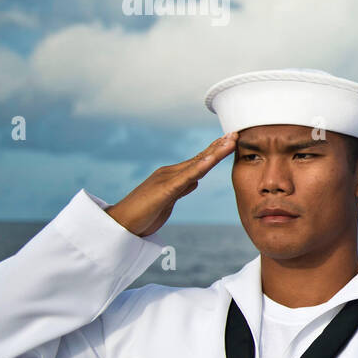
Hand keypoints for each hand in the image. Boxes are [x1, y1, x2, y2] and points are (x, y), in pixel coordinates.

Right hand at [105, 133, 237, 237]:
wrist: (121, 224)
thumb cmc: (143, 213)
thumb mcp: (168, 200)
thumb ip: (181, 189)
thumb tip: (196, 181)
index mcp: (173, 176)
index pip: (198, 161)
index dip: (215, 151)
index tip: (231, 141)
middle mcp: (170, 173)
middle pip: (200, 158)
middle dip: (219, 146)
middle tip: (236, 133)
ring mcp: (167, 180)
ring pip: (197, 164)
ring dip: (215, 152)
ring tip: (231, 141)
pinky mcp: (165, 190)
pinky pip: (186, 177)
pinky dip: (200, 167)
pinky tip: (211, 160)